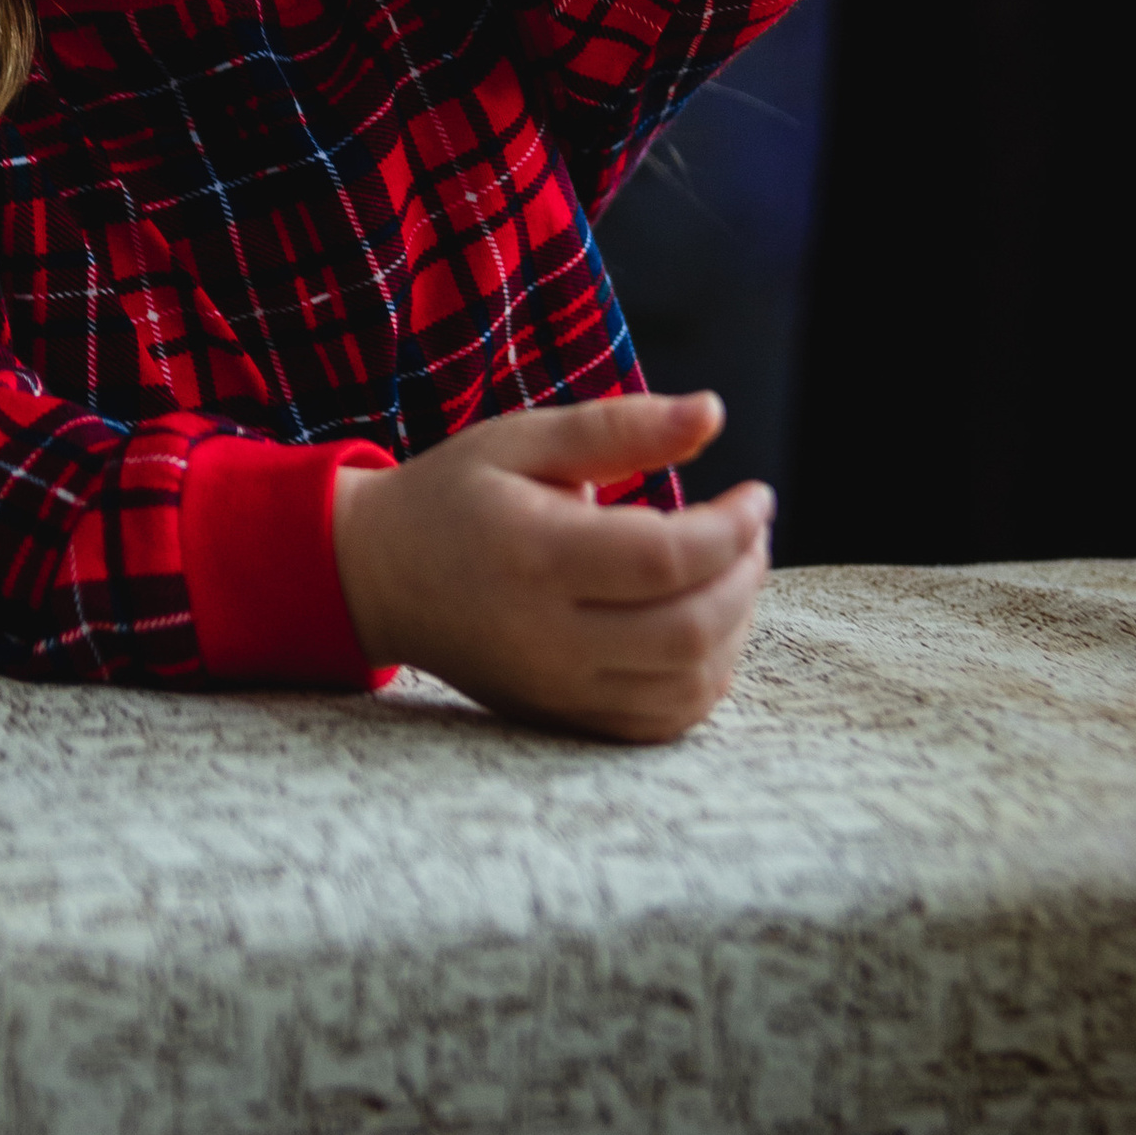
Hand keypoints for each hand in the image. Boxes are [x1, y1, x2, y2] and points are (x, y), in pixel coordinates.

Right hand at [331, 390, 770, 742]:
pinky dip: (705, 678)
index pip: (667, 559)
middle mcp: (546, 636)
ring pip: (686, 684)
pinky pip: (661, 722)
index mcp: (534, 555)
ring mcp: (555, 688)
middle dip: (745, 578)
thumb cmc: (456, 496)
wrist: (378, 578)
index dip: (733, 528)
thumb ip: (620, 426)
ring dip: (736, 627)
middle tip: (751, 533)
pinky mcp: (562, 718)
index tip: (757, 495)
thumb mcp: (525, 439)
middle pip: (689, 630)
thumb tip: (713, 413)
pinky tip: (705, 626)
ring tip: (731, 572)